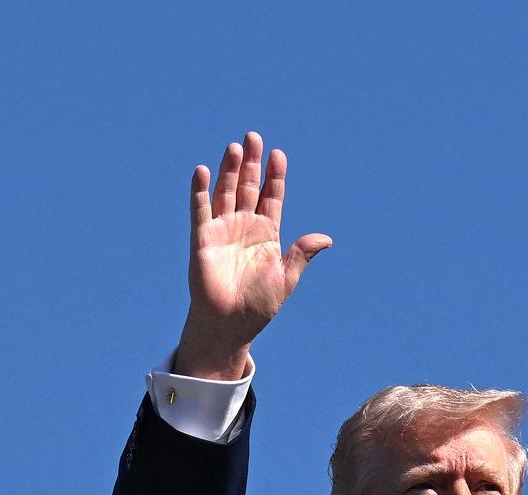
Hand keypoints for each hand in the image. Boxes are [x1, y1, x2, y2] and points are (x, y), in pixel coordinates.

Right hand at [174, 131, 331, 378]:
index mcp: (266, 234)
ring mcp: (222, 230)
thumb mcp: (286, 278)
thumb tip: (327, 239)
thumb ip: (301, 254)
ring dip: (230, 170)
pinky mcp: (202, 239)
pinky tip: (202, 170)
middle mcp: (244, 227)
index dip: (275, 176)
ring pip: (226, 192)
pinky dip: (200, 190)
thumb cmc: (258, 305)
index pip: (272, 197)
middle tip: (253, 136)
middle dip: (252, 163)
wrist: (230, 324)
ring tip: (235, 147)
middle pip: (249, 187)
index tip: (279, 154)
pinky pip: (200, 210)